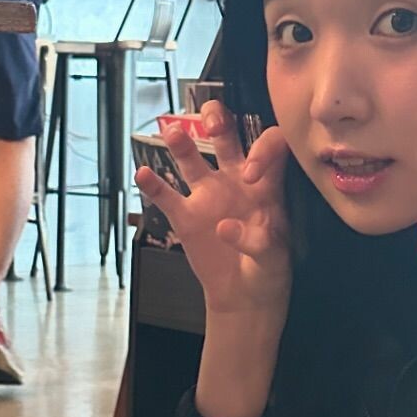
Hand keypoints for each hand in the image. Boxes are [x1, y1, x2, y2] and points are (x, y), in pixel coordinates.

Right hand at [133, 101, 292, 321]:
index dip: (261, 149)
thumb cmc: (268, 270)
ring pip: (192, 160)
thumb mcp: (273, 259)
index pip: (269, 145)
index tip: (250, 174)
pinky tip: (143, 174)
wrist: (244, 294)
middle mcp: (235, 180)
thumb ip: (256, 240)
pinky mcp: (186, 217)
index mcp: (266, 184)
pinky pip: (166, 196)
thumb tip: (224, 227)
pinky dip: (153, 185)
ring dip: (182, 143)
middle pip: (226, 136)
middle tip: (213, 126)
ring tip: (173, 132)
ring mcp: (208, 196)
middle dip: (219, 121)